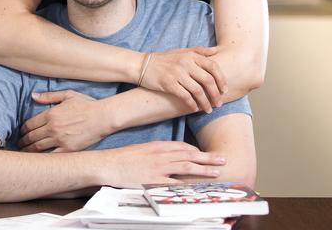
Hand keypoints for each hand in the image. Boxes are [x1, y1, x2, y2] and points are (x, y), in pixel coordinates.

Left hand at [19, 90, 104, 151]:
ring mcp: (60, 139)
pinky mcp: (68, 149)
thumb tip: (32, 96)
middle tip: (19, 145)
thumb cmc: (87, 104)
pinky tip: (38, 160)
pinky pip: (51, 156)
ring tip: (24, 153)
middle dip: (23, 142)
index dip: (22, 131)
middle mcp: (53, 127)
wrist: (103, 117)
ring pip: (37, 148)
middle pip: (31, 137)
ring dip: (28, 151)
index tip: (20, 134)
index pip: (29, 124)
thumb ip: (49, 96)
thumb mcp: (68, 95)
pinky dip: (42, 159)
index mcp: (51, 114)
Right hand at [102, 141, 225, 187]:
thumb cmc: (122, 158)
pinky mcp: (154, 180)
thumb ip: (155, 151)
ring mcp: (159, 167)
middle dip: (207, 157)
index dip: (196, 151)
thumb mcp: (141, 149)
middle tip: (222, 159)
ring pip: (187, 166)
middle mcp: (161, 154)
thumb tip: (166, 156)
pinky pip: (174, 183)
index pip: (182, 146)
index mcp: (158, 146)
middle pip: (189, 155)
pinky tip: (197, 187)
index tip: (205, 154)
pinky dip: (187, 185)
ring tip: (217, 171)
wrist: (108, 164)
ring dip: (204, 169)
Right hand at [139, 46, 225, 112]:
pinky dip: (192, 104)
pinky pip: (185, 96)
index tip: (225, 90)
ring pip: (198, 91)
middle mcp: (185, 63)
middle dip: (216, 95)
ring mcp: (177, 74)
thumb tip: (216, 51)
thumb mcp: (181, 51)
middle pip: (208, 81)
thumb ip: (199, 51)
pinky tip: (194, 108)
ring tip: (208, 109)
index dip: (221, 80)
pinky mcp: (168, 84)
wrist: (142, 65)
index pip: (213, 67)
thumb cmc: (164, 59)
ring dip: (205, 102)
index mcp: (191, 55)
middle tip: (219, 104)